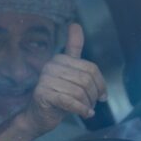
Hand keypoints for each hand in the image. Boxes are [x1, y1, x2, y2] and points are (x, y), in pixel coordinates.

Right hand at [18, 23, 107, 137]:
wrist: (38, 117)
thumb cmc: (59, 97)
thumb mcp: (70, 74)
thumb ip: (74, 51)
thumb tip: (75, 24)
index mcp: (60, 59)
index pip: (91, 68)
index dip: (101, 83)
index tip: (103, 95)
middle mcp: (51, 66)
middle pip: (86, 80)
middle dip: (93, 96)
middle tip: (92, 105)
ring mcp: (45, 79)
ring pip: (79, 91)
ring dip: (87, 104)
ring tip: (86, 109)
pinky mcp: (42, 94)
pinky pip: (69, 101)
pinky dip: (81, 109)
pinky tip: (86, 114)